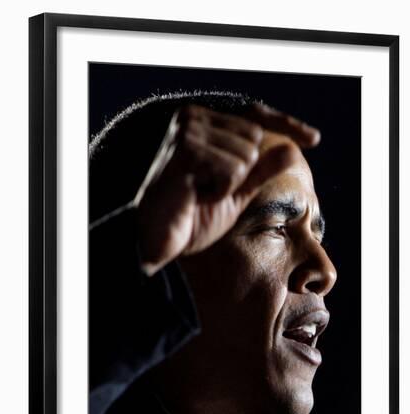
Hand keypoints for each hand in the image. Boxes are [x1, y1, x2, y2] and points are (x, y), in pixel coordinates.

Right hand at [134, 103, 319, 275]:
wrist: (156, 239)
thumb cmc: (191, 216)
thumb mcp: (235, 192)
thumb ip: (261, 170)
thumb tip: (292, 149)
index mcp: (202, 123)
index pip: (255, 116)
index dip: (286, 125)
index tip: (314, 138)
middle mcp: (193, 118)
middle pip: (255, 137)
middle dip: (241, 173)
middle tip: (208, 190)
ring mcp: (188, 131)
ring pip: (246, 154)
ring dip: (229, 185)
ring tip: (199, 194)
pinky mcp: (186, 150)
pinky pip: (232, 169)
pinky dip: (220, 191)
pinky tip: (194, 196)